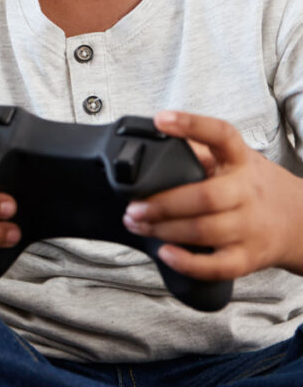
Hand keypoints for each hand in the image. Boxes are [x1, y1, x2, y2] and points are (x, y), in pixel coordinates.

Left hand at [122, 110, 302, 280]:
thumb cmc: (254, 186)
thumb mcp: (235, 159)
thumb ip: (199, 149)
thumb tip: (153, 139)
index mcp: (241, 160)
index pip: (221, 135)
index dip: (191, 125)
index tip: (160, 119)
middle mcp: (247, 192)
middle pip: (204, 196)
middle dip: (162, 203)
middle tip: (133, 205)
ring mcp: (250, 227)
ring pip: (205, 230)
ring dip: (165, 229)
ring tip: (137, 224)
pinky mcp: (249, 257)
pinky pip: (218, 266)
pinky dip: (189, 263)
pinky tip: (165, 253)